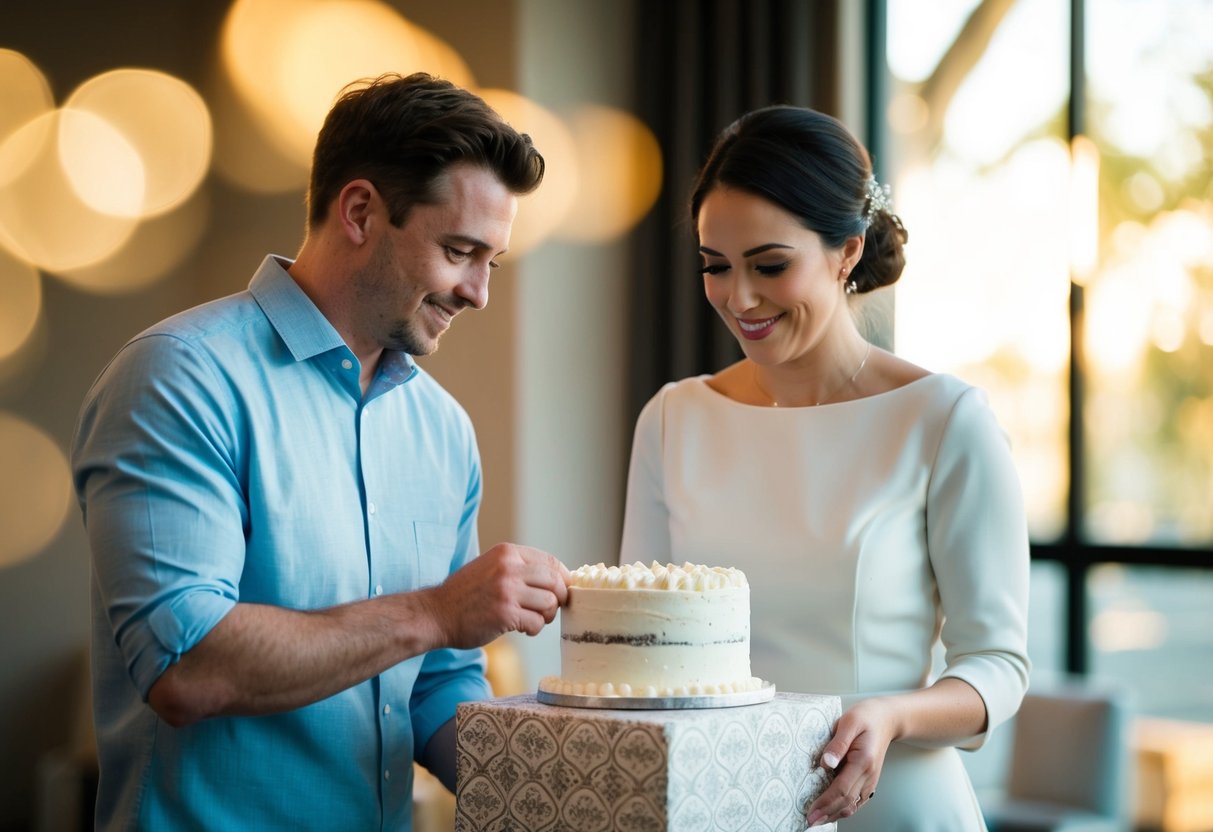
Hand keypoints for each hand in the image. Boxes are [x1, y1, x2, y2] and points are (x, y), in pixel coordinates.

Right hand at [423, 543, 569, 647]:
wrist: (436, 613)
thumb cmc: (465, 594)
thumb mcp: (491, 567)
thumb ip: (519, 569)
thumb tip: (556, 579)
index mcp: (507, 553)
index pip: (551, 562)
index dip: (563, 579)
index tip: (562, 591)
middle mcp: (509, 567)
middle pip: (555, 582)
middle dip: (558, 599)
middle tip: (549, 610)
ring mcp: (507, 590)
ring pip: (550, 603)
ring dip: (546, 616)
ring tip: (532, 620)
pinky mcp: (505, 614)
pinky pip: (537, 622)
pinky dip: (534, 629)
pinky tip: (522, 629)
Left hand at [804, 697, 895, 826]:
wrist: (886, 719)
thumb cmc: (866, 717)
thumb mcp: (849, 722)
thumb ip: (837, 743)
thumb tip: (825, 762)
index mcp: (863, 762)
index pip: (841, 789)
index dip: (825, 803)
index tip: (811, 812)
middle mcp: (868, 775)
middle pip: (846, 802)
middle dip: (826, 814)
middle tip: (809, 821)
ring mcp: (870, 780)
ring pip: (852, 805)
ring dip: (834, 815)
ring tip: (818, 820)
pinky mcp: (869, 781)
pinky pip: (857, 801)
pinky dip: (844, 809)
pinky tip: (832, 812)